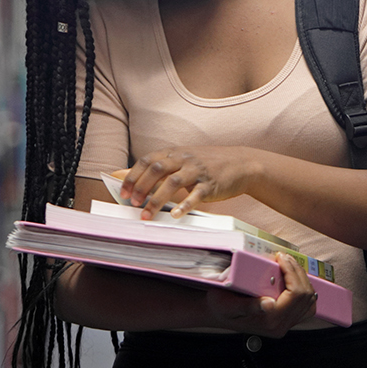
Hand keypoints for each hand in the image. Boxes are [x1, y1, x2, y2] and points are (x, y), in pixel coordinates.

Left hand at [118, 146, 256, 219]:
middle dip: (141, 187)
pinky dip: (184, 205)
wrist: (242, 163)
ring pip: (172, 182)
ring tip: (147, 215)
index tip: (124, 192)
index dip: (133, 176)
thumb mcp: (185, 160)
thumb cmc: (209, 164)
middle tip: (133, 203)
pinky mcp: (211, 184)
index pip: (148, 160)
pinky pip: (195, 195)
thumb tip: (130, 176)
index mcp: (175, 153)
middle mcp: (185, 159)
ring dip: (156, 200)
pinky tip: (175, 215)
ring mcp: (198, 171)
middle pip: (157, 169)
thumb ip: (162, 167)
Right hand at [205, 253, 317, 337]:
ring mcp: (285, 325)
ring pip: (310, 300)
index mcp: (270, 321)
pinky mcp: (287, 321)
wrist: (218, 314)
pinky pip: (307, 306)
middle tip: (284, 257)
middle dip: (298, 272)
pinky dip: (305, 290)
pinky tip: (294, 280)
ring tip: (289, 265)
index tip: (280, 257)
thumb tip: (269, 304)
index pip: (296, 295)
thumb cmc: (221, 306)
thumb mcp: (228, 304)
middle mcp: (281, 326)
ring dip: (303, 279)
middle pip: (305, 295)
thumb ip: (248, 306)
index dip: (292, 272)